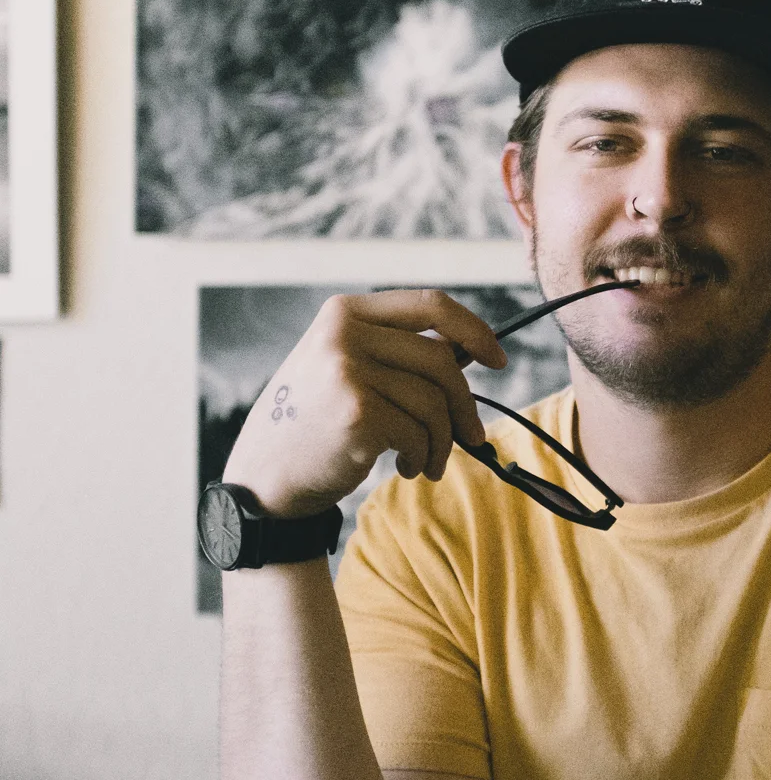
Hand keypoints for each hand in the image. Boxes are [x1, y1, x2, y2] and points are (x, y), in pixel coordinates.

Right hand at [223, 288, 506, 517]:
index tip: (497, 359)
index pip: (430, 304)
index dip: (474, 330)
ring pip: (435, 401)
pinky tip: (407, 469)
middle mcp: (343, 333)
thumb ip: (398, 351)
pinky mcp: (356, 412)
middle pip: (442, 360)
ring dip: (444, 441)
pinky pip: (420, 433)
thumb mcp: (345, 367)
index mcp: (345, 311)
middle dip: (465, 405)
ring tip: (429, 462)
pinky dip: (424, 457)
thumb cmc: (316, 422)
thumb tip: (473, 351)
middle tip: (473, 437)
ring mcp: (347, 370)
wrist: (263, 476)